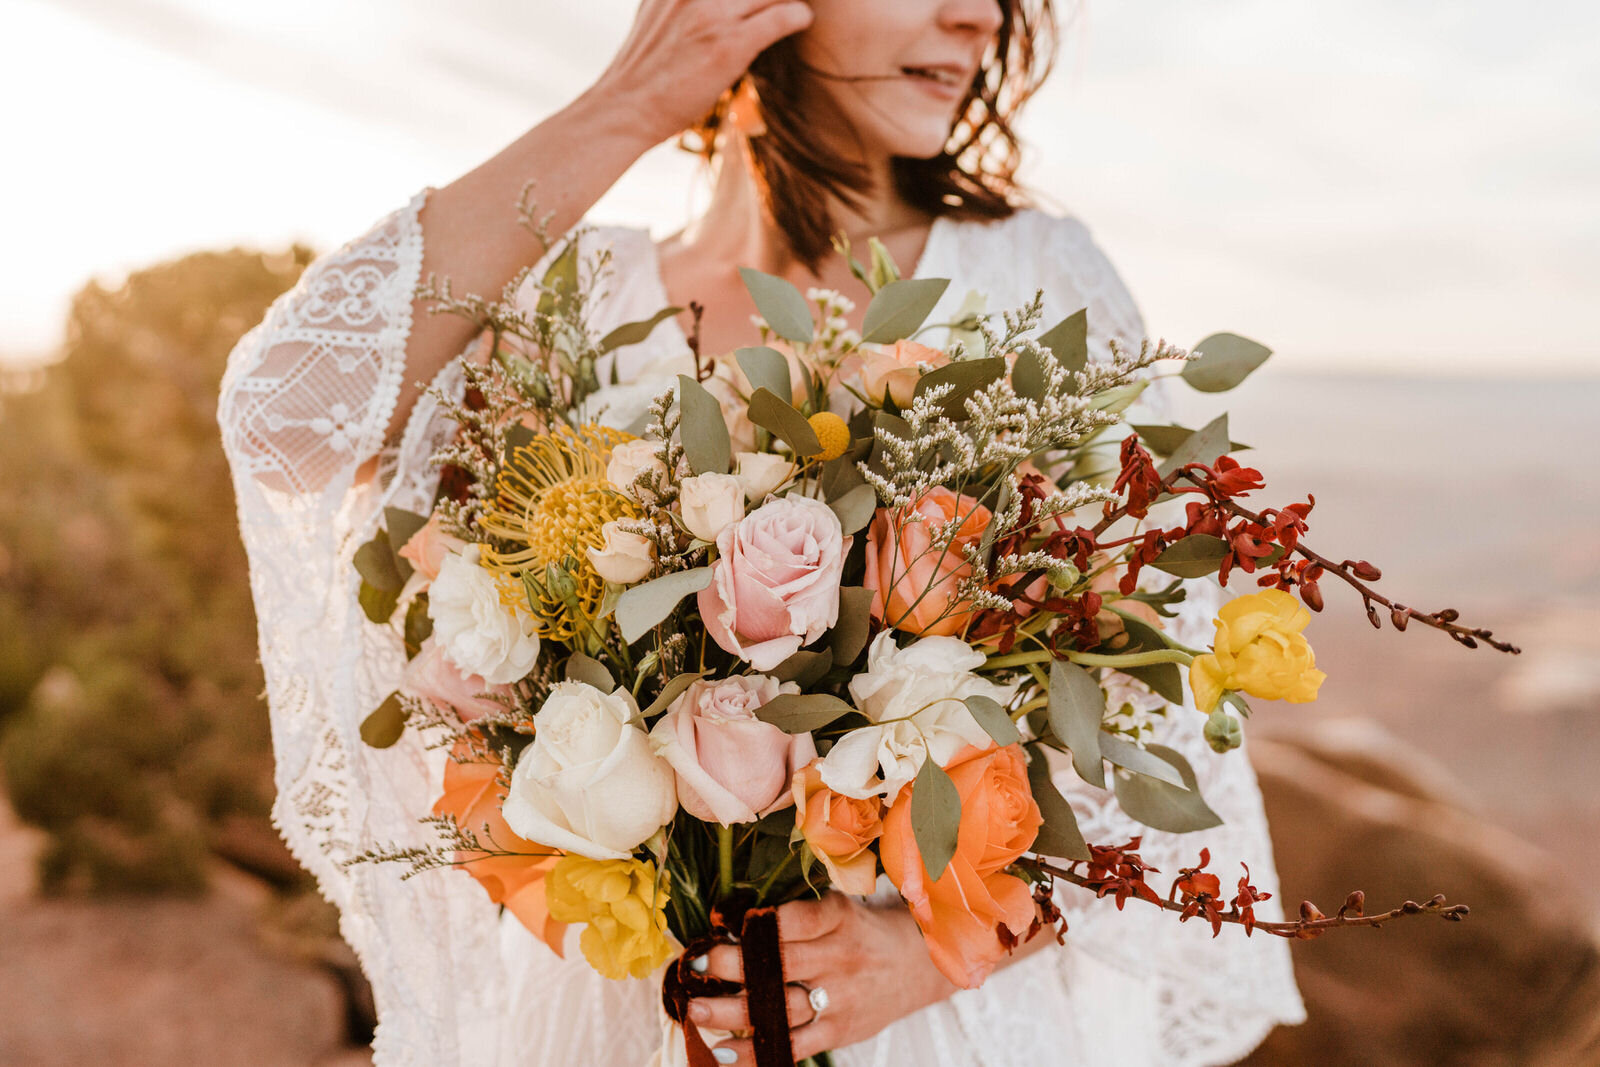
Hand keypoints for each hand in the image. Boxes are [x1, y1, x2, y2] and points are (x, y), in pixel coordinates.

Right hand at [589, 0, 814, 145]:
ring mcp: (712, 13)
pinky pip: (783, 15)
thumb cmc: (642, 72)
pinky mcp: (730, 44)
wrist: (624, 110)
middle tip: (777, 1)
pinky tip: (800, 21)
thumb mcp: (654, 13)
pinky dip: (797, 15)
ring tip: (792, 6)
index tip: (755, 0)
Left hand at [687, 892, 959, 1062]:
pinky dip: (756, 1052)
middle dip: (735, 966)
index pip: (797, 919)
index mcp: (838, 918)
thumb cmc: (860, 932)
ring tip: (696, 1011)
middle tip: (697, 965)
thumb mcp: (838, 909)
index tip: (718, 924)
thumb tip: (729, 918)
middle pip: (782, 963)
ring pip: (782, 1008)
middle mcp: (840, 958)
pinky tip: (723, 1053)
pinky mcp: (837, 1031)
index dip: (757, 923)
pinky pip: (793, 1046)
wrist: (914, 966)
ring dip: (735, 1013)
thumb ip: (795, 914)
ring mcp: (840, 999)